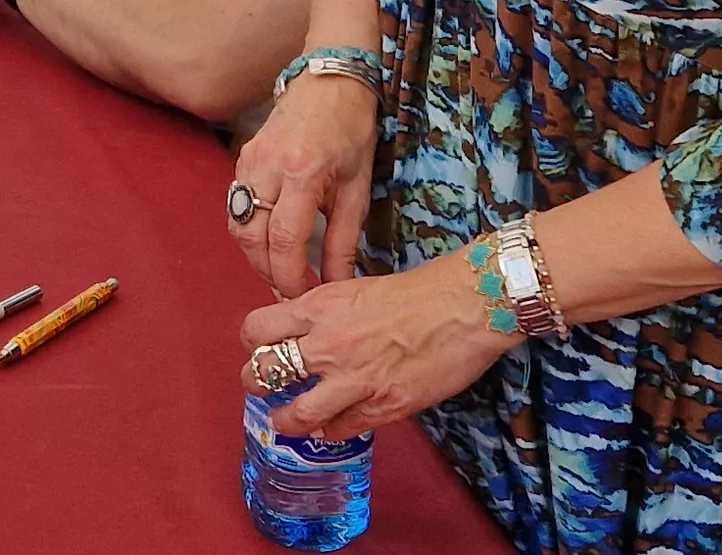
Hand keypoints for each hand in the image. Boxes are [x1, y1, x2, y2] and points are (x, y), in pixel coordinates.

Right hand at [230, 76, 375, 297]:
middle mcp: (267, 167)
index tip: (303, 297)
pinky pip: (237, 206)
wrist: (329, 82)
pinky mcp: (241, 159)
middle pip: (251, 238)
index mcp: (302, 173)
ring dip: (254, 255)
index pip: (284, 240)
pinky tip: (270, 241)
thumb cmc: (351, 131)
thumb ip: (343, 240)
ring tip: (279, 272)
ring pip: (237, 225)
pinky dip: (250, 232)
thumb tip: (336, 283)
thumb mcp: (357, 188)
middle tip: (289, 292)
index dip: (289, 276)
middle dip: (267, 272)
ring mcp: (248, 161)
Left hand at [241, 252, 514, 440]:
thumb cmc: (417, 293)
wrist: (467, 306)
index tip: (262, 348)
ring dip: (285, 421)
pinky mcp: (383, 407)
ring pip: (295, 415)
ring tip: (286, 421)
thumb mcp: (354, 290)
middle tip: (263, 387)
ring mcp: (354, 379)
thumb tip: (301, 333)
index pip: (256, 329)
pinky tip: (331, 425)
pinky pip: (339, 430)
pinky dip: (329, 431)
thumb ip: (323, 314)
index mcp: (319, 308)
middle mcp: (328, 344)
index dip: (254, 343)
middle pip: (263, 374)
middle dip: (256, 384)